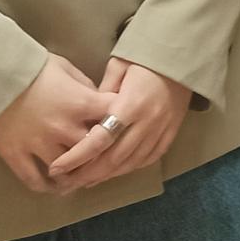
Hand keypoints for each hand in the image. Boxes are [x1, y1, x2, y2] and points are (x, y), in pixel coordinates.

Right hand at [0, 53, 114, 193]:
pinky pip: (35, 180)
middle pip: (94, 152)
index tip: (121, 127)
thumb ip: (86, 86)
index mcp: (81, 103)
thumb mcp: (65, 67)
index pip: (115, 120)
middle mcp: (65, 128)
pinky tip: (53, 185)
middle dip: (101, 156)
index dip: (121, 123)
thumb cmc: (31, 66)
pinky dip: (46, 187)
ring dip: (75, 175)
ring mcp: (40, 145)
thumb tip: (99, 100)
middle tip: (103, 159)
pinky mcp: (16, 155)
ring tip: (79, 176)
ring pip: (67, 172)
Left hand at [46, 58, 193, 190]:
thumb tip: (86, 115)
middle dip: (88, 174)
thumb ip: (101, 91)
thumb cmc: (145, 58)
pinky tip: (115, 171)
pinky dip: (130, 168)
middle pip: (114, 158)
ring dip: (107, 175)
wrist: (183, 57)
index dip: (77, 157)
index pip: (100, 139)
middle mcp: (147, 122)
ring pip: (131, 163)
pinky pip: (149, 158)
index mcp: (131, 104)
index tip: (57, 168)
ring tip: (86, 181)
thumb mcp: (118, 66)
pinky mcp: (171, 133)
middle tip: (67, 183)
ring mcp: (161, 130)